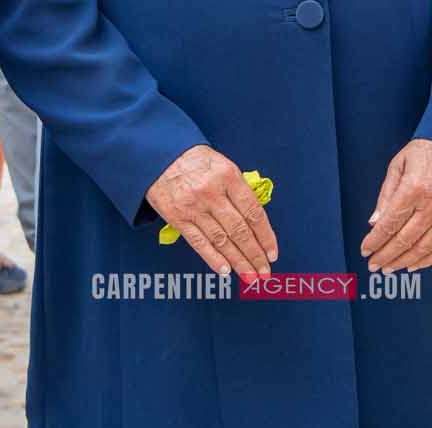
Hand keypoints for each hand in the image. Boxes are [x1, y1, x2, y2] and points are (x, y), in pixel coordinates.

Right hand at [146, 145, 276, 277]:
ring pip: (221, 240)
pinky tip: (225, 270)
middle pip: (239, 230)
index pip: (253, 212)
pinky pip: (199, 242)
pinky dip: (213, 258)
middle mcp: (212, 193)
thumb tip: (256, 221)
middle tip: (264, 272)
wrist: (159, 155)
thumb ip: (239, 190)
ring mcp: (194, 207)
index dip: (265, 236)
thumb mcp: (222, 164)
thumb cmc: (195, 160)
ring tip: (250, 276)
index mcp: (228, 176)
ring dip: (238, 262)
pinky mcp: (177, 218)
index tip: (272, 253)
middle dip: (254, 255)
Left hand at [360, 138, 431, 271]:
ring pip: (423, 248)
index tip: (365, 250)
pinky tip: (414, 265)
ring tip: (390, 268)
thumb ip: (386, 195)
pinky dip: (428, 260)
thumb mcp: (399, 164)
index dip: (374, 241)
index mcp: (413, 189)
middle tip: (373, 264)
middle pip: (404, 240)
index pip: (389, 224)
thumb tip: (374, 223)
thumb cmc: (428, 150)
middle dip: (385, 256)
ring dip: (404, 262)